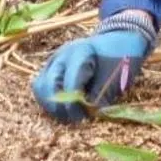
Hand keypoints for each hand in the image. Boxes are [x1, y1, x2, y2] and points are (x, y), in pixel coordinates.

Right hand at [32, 14, 154, 121]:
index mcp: (79, 52)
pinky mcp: (50, 69)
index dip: (74, 105)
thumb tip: (87, 113)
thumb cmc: (120, 59)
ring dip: (52, 106)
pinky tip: (66, 109)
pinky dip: (50, 101)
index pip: (70, 83)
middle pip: (48, 86)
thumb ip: (100, 95)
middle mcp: (61, 56)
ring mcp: (53, 62)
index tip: (85, 117)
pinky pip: (41, 88)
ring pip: (40, 88)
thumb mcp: (116, 76)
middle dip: (60, 107)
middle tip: (78, 119)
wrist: (118, 41)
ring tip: (70, 116)